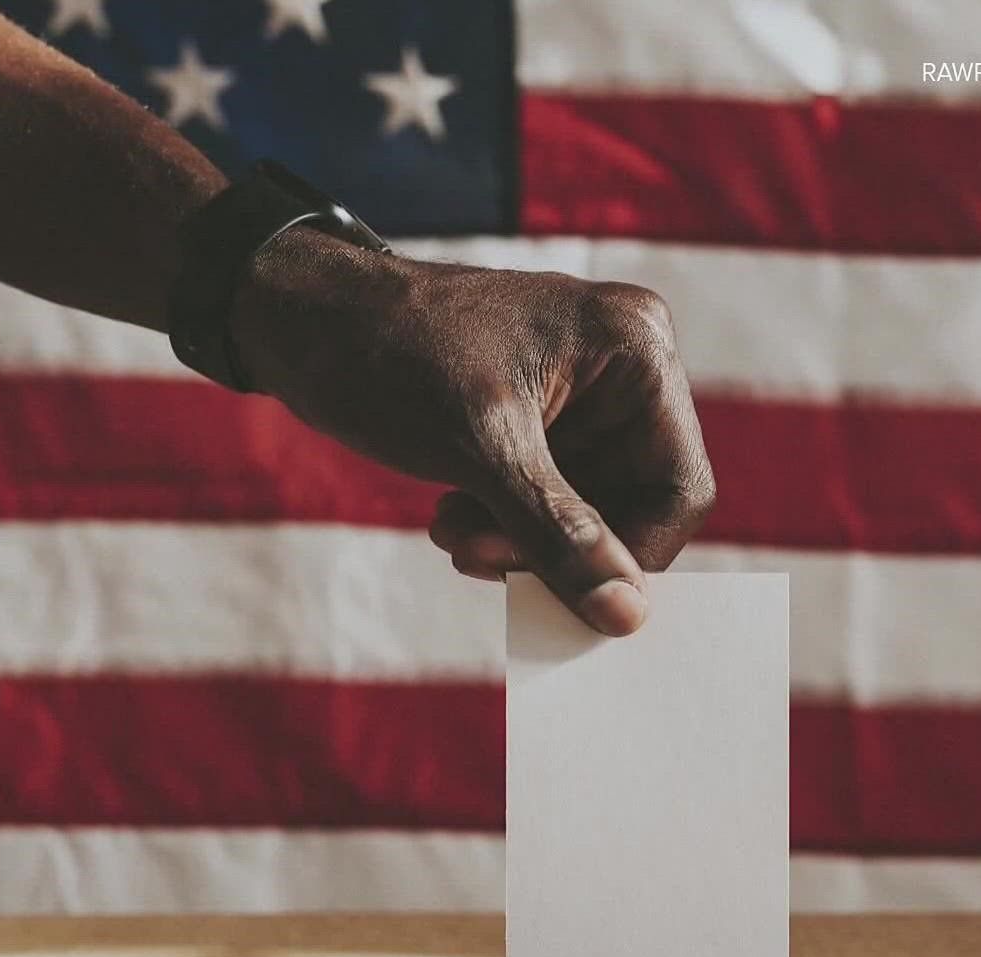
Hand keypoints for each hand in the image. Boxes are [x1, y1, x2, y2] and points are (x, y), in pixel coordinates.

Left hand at [230, 230, 715, 635]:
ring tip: (453, 534)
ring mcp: (586, 395)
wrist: (302, 318)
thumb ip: (560, 534)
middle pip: (635, 507)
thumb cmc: (391, 355)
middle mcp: (625, 368)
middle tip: (479, 559)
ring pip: (591, 514)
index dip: (629, 556)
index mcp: (635, 351)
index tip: (559, 593)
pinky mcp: (546, 419)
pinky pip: (557, 501)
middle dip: (560, 548)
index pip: (678, 489)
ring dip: (524, 543)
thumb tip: (627, 615)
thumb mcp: (481, 450)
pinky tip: (453, 515)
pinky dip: (508, 525)